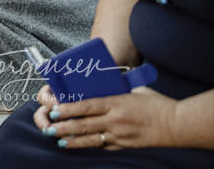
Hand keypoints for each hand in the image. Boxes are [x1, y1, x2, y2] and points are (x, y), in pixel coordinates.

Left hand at [32, 84, 179, 149]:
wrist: (177, 123)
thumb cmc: (155, 103)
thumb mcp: (133, 90)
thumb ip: (115, 88)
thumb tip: (100, 81)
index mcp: (116, 103)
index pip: (86, 106)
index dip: (68, 109)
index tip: (55, 110)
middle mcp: (116, 120)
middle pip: (85, 124)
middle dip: (65, 126)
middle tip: (50, 127)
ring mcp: (121, 135)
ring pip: (91, 139)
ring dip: (73, 140)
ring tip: (59, 140)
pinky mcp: (126, 145)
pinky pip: (104, 146)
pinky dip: (90, 145)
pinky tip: (79, 145)